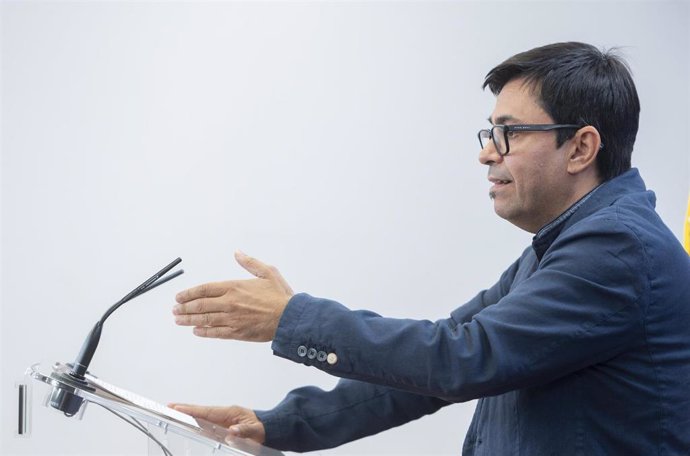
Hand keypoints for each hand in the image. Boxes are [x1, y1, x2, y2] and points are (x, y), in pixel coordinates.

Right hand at [169, 403, 265, 443]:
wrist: (269, 428)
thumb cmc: (263, 429)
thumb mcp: (256, 431)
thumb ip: (244, 432)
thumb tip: (232, 432)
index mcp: (231, 413)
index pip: (207, 412)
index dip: (192, 410)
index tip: (178, 408)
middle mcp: (225, 414)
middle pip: (201, 412)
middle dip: (185, 409)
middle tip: (168, 407)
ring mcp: (223, 419)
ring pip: (202, 416)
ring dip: (189, 415)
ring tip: (173, 412)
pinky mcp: (223, 425)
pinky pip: (207, 423)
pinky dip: (196, 421)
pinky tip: (187, 423)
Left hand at [173, 252, 293, 341]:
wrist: (290, 317)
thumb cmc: (280, 296)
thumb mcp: (268, 272)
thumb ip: (250, 263)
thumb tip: (238, 253)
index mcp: (234, 287)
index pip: (205, 289)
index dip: (189, 293)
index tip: (179, 296)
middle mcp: (229, 303)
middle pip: (200, 305)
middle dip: (185, 307)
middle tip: (175, 309)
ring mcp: (231, 319)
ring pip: (204, 319)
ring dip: (189, 320)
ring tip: (178, 320)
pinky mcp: (237, 333)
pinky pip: (215, 333)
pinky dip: (204, 332)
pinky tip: (196, 331)